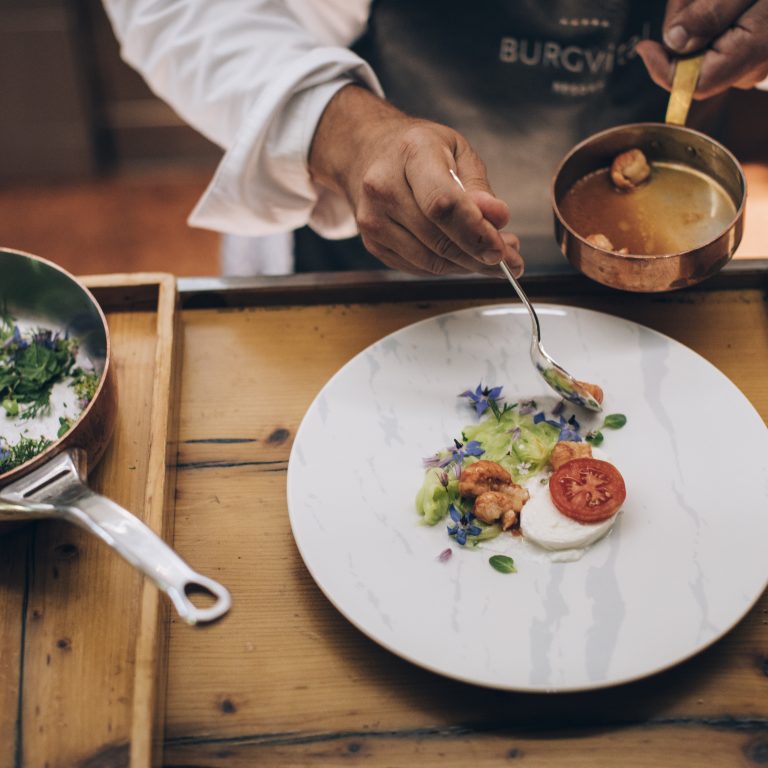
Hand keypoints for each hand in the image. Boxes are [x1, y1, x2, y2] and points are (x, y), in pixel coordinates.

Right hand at [308, 85, 522, 276]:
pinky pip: (419, 267)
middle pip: (439, 239)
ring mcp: (372, 220)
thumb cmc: (418, 150)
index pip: (443, 204)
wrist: (366, 153)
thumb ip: (478, 187)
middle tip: (510, 257)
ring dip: (467, 265)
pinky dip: (447, 267)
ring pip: (431, 261)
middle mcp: (383, 188)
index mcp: (411, 153)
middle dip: (479, 254)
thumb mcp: (456, 151)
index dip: (475, 231)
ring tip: (491, 255)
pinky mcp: (373, 244)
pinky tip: (463, 256)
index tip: (502, 247)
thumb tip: (497, 218)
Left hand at [636, 0, 767, 98]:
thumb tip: (674, 41)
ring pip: (710, 54)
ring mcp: (762, 61)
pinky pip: (728, 45)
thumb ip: (710, 12)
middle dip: (684, 35)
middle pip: (697, 67)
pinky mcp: (760, 50)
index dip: (663, 69)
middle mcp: (758, 65)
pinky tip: (728, 4)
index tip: (645, 46)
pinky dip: (719, 23)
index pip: (694, 84)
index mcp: (755, 49)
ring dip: (702, 24)